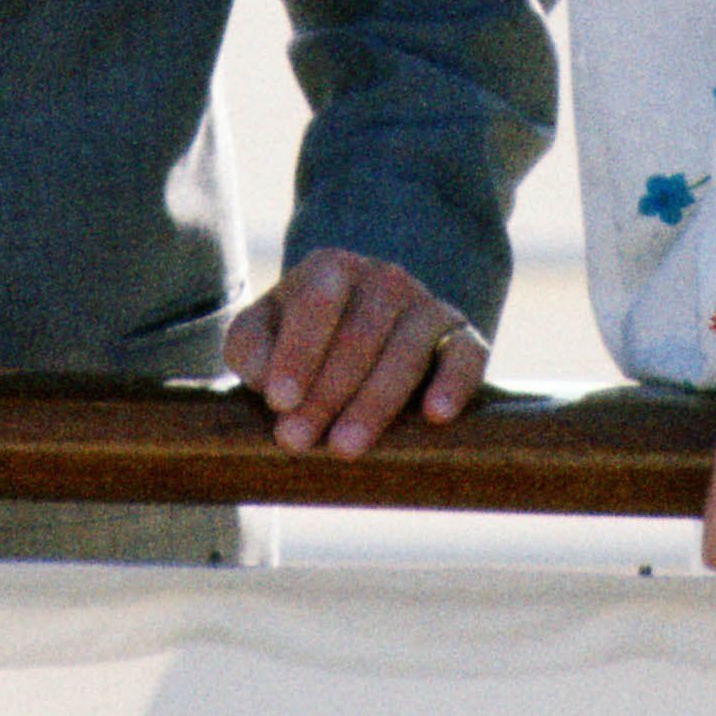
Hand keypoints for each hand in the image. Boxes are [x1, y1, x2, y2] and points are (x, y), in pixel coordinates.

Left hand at [220, 248, 487, 453]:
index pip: (316, 303)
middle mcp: (384, 278)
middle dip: (325, 393)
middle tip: (296, 441)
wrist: (359, 342)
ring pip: (406, 350)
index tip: (279, 401)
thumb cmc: (297, 345)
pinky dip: (454, 383)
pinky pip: (466, 356)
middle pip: (359, 335)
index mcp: (331, 269)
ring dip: (374, 402)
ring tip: (345, 447)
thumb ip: (249, 348)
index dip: (298, 352)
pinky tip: (435, 415)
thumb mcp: (260, 337)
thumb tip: (268, 379)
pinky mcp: (462, 337)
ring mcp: (427, 305)